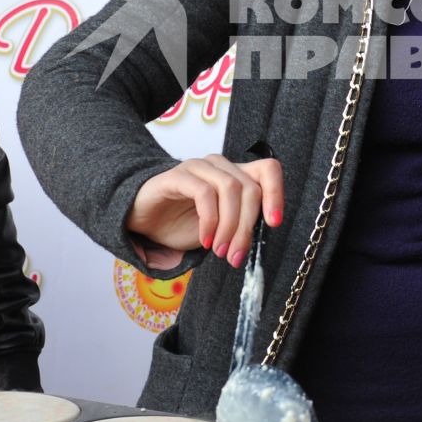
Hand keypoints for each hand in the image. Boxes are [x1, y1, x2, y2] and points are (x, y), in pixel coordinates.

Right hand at [127, 154, 284, 267]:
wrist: (143, 220)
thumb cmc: (182, 222)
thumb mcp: (220, 228)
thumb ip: (240, 227)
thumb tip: (259, 242)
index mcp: (236, 175)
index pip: (269, 170)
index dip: (277, 194)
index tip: (274, 224)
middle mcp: (220, 166)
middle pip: (250, 188)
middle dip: (247, 228)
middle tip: (236, 255)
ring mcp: (198, 167)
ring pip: (231, 189)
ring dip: (230, 227)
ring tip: (221, 251)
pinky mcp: (177, 176)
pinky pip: (203, 194)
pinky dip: (209, 221)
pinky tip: (205, 240)